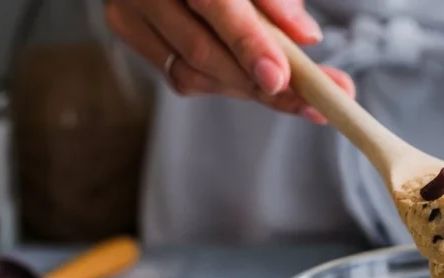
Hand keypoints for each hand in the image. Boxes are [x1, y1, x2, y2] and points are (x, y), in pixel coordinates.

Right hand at [105, 0, 354, 122]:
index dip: (249, 44)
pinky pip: (181, 76)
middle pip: (202, 51)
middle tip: (314, 102)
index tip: (279, 78)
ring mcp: (130, 10)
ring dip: (247, 89)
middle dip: (261, 85)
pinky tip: (252, 79)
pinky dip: (224, 82)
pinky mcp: (129, 31)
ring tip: (295, 94)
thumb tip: (306, 37)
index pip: (216, 4)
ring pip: (191, 73)